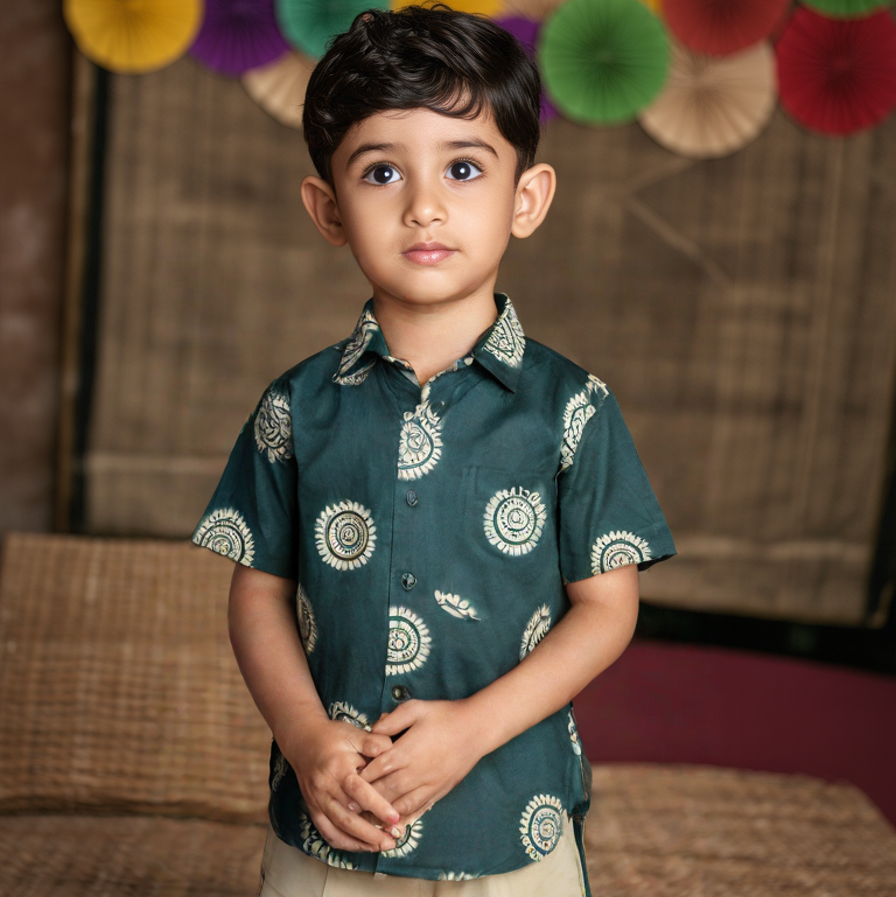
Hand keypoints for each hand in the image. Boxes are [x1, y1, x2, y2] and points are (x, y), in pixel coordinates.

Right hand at [284, 717, 402, 852]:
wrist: (303, 740)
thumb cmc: (334, 737)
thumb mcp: (354, 733)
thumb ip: (373, 742)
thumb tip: (391, 750)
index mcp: (338, 768)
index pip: (359, 791)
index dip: (377, 806)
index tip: (395, 818)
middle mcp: (325, 788)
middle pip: (349, 817)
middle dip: (372, 832)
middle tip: (393, 839)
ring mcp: (317, 801)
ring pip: (338, 828)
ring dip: (360, 841)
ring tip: (381, 846)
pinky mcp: (313, 808)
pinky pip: (327, 831)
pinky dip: (343, 842)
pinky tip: (360, 846)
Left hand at [359, 700, 485, 822]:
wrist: (475, 728)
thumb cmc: (445, 715)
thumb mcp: (416, 708)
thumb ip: (392, 719)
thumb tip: (373, 728)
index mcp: (406, 750)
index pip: (376, 768)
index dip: (360, 777)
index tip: (345, 782)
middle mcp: (415, 772)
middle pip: (384, 791)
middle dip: (365, 800)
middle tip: (347, 807)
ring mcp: (428, 784)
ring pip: (400, 805)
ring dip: (381, 814)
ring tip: (365, 821)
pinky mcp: (438, 791)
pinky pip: (418, 809)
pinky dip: (404, 819)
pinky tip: (394, 825)